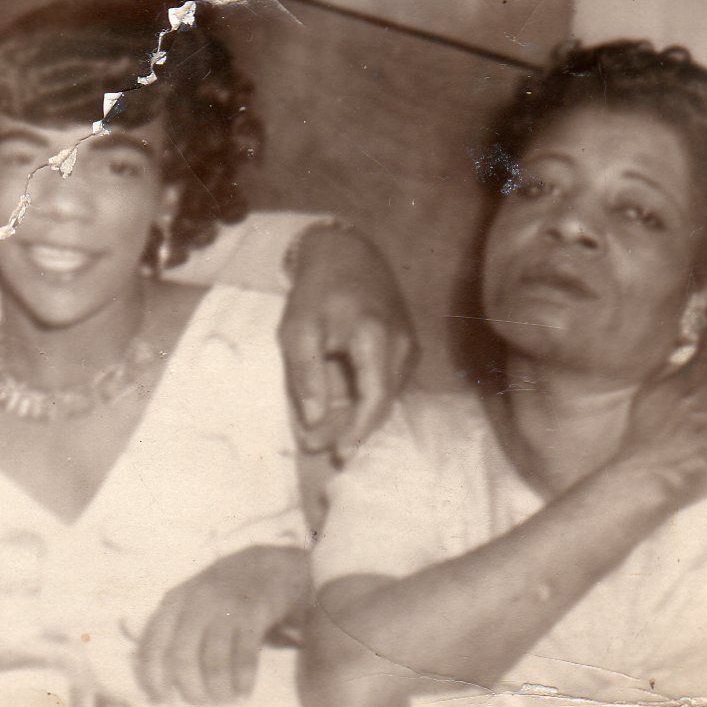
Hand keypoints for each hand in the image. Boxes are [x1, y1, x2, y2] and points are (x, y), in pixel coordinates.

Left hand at [133, 545, 309, 705]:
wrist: (266, 567)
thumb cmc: (219, 593)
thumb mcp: (186, 600)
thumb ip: (164, 627)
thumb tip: (136, 662)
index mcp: (173, 602)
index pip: (153, 644)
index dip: (153, 676)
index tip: (162, 700)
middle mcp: (195, 604)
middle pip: (183, 656)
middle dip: (189, 688)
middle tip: (199, 703)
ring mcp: (225, 608)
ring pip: (214, 660)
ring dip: (217, 689)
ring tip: (223, 701)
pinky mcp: (253, 615)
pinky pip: (245, 656)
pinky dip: (243, 681)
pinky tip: (243, 694)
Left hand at [280, 222, 416, 458]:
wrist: (347, 253)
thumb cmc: (317, 291)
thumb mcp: (298, 329)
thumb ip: (307, 375)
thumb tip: (315, 419)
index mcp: (375, 337)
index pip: (376, 398)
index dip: (359, 430)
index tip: (339, 453)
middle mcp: (402, 345)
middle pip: (382, 403)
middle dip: (351, 430)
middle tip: (316, 446)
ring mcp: (409, 346)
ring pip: (385, 396)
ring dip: (356, 417)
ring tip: (320, 432)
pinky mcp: (406, 347)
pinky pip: (387, 382)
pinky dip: (364, 399)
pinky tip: (338, 408)